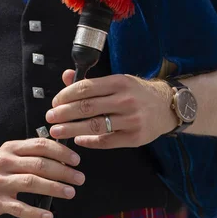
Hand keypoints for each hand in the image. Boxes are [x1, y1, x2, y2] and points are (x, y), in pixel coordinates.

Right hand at [0, 139, 84, 217]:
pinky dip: (35, 212)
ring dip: (54, 188)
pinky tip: (48, 215)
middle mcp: (4, 163)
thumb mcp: (9, 156)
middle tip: (79, 179)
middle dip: (63, 172)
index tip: (76, 160)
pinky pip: (19, 208)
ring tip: (70, 193)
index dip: (61, 152)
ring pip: (31, 183)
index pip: (40, 145)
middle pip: (39, 164)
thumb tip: (63, 159)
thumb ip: (31, 155)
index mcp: (11, 149)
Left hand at [45, 70, 178, 148]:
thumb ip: (91, 81)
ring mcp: (131, 120)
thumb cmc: (137, 93)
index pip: (86, 88)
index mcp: (119, 82)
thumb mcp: (117, 81)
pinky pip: (106, 141)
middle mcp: (125, 100)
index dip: (66, 96)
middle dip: (64, 113)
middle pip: (87, 107)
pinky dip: (89, 141)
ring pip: (94, 126)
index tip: (55, 102)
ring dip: (71, 129)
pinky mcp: (134, 137)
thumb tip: (66, 76)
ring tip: (56, 131)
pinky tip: (78, 139)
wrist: (166, 107)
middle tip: (49, 117)